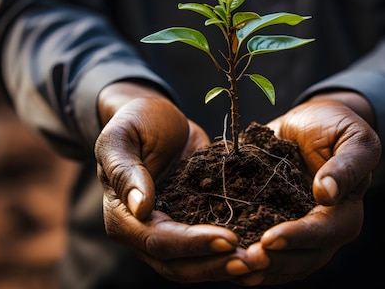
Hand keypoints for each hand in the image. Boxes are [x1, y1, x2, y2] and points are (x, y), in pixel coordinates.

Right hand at [95, 82, 250, 281]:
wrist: (156, 117)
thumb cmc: (135, 122)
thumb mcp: (122, 136)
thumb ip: (125, 170)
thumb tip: (140, 208)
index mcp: (123, 217)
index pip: (158, 241)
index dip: (193, 244)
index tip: (228, 239)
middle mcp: (144, 234)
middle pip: (178, 265)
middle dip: (215, 265)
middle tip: (253, 261)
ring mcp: (170, 233)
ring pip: (196, 265)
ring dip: (227, 267)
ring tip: (262, 263)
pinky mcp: (192, 224)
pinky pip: (210, 249)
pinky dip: (232, 254)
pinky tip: (262, 254)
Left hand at [236, 92, 380, 284]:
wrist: (310, 122)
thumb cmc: (335, 126)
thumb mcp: (352, 137)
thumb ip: (347, 164)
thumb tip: (328, 194)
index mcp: (346, 212)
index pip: (325, 232)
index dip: (298, 238)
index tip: (270, 238)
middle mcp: (324, 231)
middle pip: (304, 259)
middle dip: (274, 261)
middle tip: (244, 260)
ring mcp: (299, 234)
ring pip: (283, 264)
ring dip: (258, 269)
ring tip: (230, 265)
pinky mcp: (275, 227)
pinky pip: (265, 253)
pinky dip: (246, 261)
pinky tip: (223, 261)